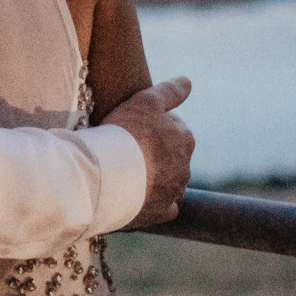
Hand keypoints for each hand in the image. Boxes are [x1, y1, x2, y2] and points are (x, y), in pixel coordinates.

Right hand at [104, 76, 194, 228]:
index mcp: (185, 139)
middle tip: (127, 152)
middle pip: (171, 158)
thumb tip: (188, 82)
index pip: (173, 131)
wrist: (107, 175)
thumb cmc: (125, 133)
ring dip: (154, 179)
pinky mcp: (162, 213)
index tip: (132, 130)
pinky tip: (138, 198)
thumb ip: (170, 91)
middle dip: (155, 155)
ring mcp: (175, 191)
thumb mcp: (146, 100)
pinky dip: (154, 204)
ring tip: (127, 175)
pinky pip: (163, 208)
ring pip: (168, 183)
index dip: (151, 129)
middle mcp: (186, 166)